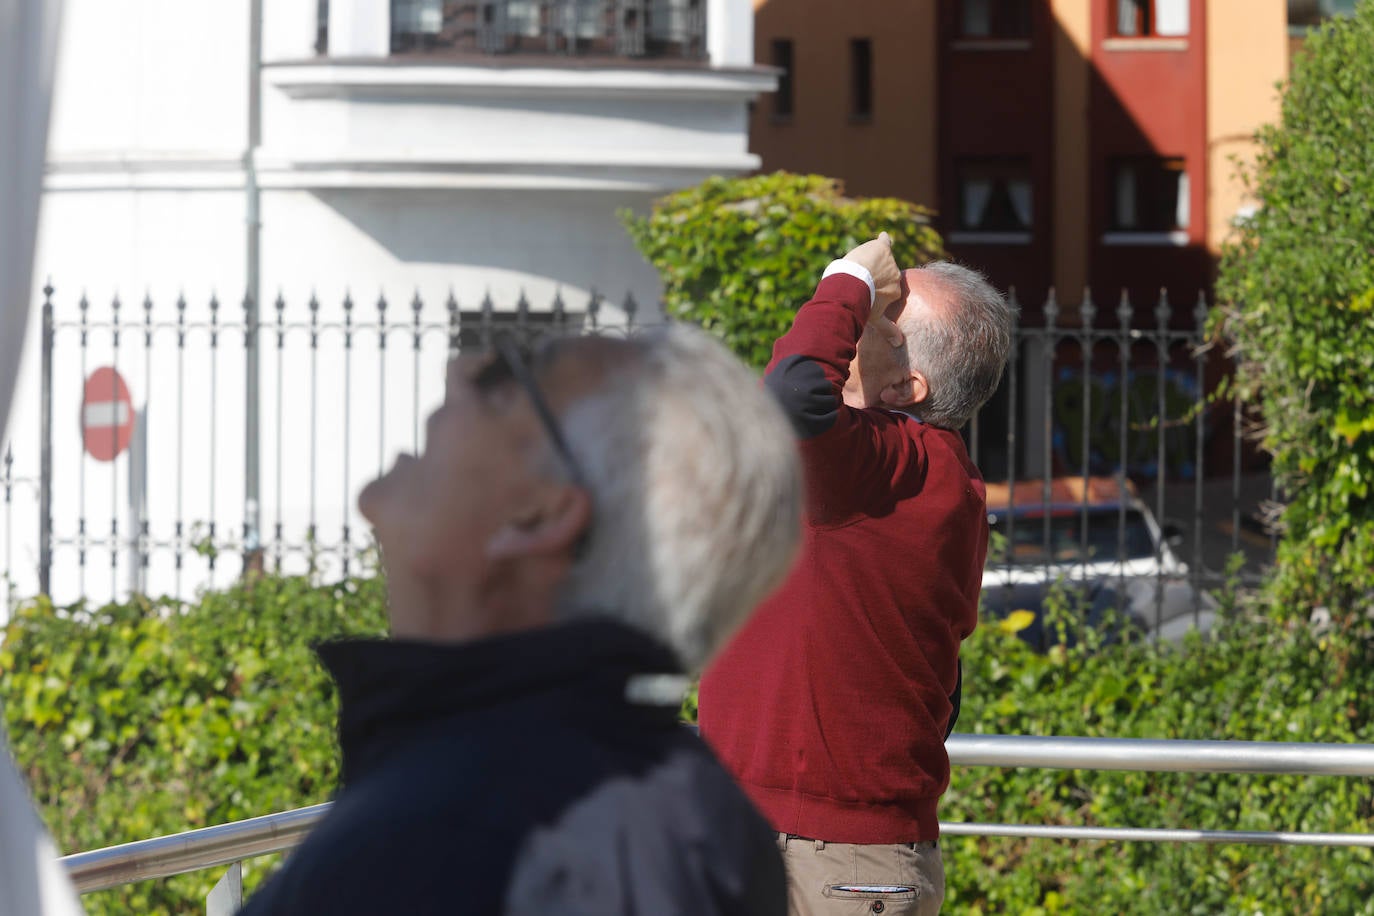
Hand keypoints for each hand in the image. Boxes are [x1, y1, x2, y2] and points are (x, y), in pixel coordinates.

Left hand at [842, 232, 903, 346]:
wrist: (852, 286)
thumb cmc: (864, 304)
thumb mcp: (875, 319)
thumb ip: (887, 330)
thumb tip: (899, 343)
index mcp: (896, 291)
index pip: (888, 287)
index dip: (876, 289)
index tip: (868, 292)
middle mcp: (896, 275)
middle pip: (884, 273)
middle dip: (873, 277)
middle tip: (859, 282)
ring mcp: (890, 261)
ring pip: (880, 259)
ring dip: (870, 263)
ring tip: (858, 269)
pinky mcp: (881, 248)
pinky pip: (884, 241)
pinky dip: (882, 240)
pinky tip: (881, 237)